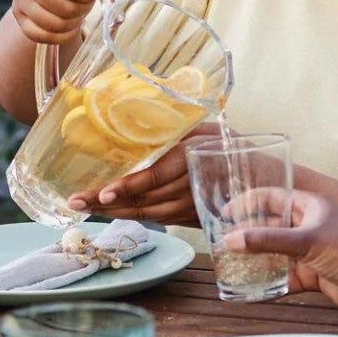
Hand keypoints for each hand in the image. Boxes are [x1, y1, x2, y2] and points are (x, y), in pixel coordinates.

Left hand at [69, 125, 221, 225]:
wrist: (263, 178)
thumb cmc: (229, 146)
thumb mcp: (203, 129)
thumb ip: (172, 128)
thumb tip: (133, 117)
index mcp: (191, 160)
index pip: (153, 178)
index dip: (127, 187)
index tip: (103, 193)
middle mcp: (188, 189)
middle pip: (142, 200)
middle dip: (105, 203)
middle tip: (75, 202)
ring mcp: (189, 209)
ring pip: (146, 214)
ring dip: (113, 212)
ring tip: (83, 207)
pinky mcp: (190, 219)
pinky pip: (156, 218)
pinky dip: (131, 215)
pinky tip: (110, 210)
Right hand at [223, 190, 337, 304]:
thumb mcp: (308, 241)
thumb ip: (269, 240)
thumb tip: (232, 240)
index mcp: (310, 207)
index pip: (272, 197)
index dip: (247, 202)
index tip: (225, 213)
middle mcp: (308, 226)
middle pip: (269, 225)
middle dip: (246, 233)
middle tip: (221, 241)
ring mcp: (309, 252)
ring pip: (273, 252)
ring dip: (254, 258)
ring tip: (229, 265)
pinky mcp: (311, 275)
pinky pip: (282, 276)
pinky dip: (267, 282)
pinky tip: (250, 289)